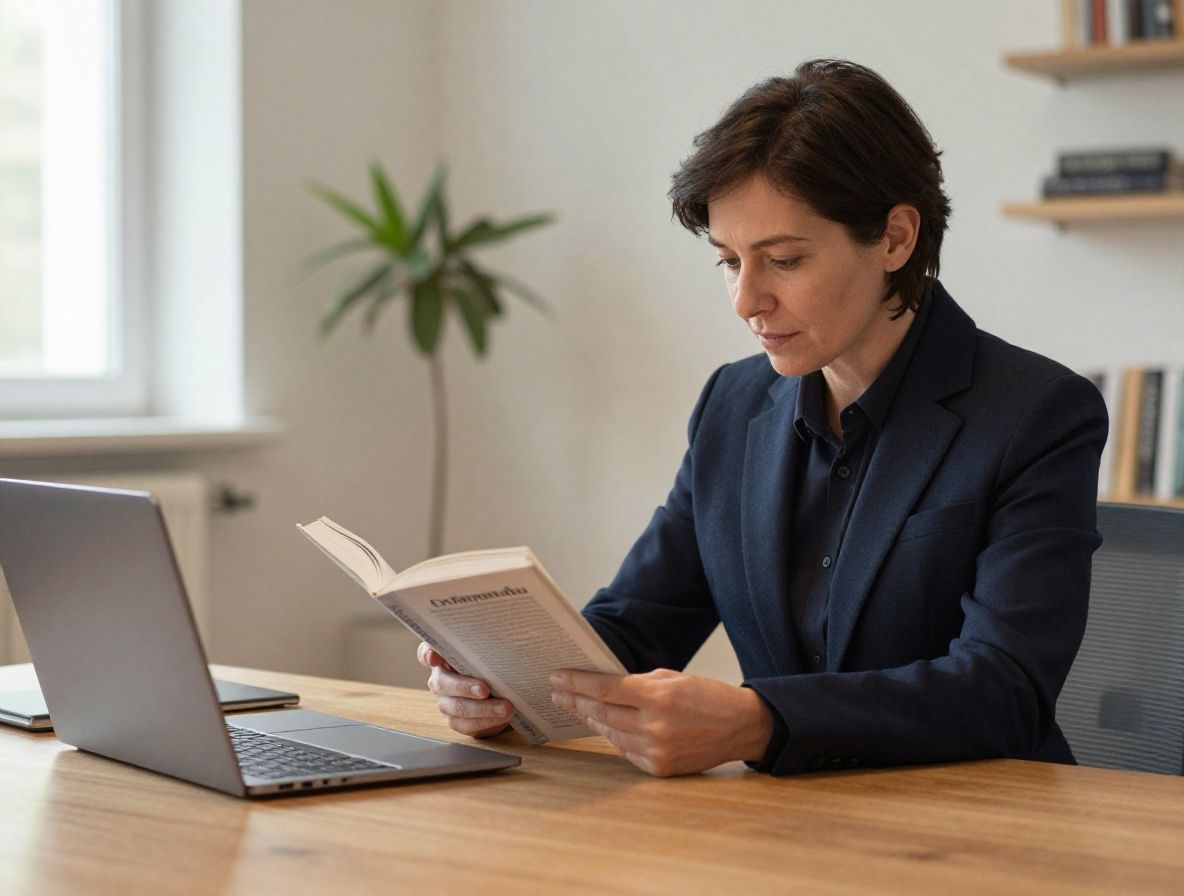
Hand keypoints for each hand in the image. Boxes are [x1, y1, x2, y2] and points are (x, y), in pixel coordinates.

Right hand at [416, 641, 512, 738]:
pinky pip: (466, 724)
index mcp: (443, 657)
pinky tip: (501, 717)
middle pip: (443, 683)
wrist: (501, 693)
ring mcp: (445, 702)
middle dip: (465, 687)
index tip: (434, 656)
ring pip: (457, 707)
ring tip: (505, 708)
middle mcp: (439, 679)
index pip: (426, 652)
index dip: (428, 654)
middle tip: (485, 690)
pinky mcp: (455, 720)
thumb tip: (501, 631)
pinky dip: (486, 721)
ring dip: (483, 709)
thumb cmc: (491, 666)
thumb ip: (486, 646)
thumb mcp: (488, 654)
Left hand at [549, 668, 772, 776]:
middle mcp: (654, 726)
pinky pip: (625, 751)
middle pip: (601, 712)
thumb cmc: (707, 696)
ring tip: (577, 708)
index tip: (557, 677)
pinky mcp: (659, 768)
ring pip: (610, 733)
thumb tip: (603, 687)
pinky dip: (614, 737)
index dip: (576, 683)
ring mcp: (656, 751)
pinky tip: (604, 726)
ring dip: (591, 720)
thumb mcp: (672, 678)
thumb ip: (637, 683)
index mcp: (658, 697)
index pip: (604, 689)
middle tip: (558, 692)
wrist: (740, 727)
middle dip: (575, 701)